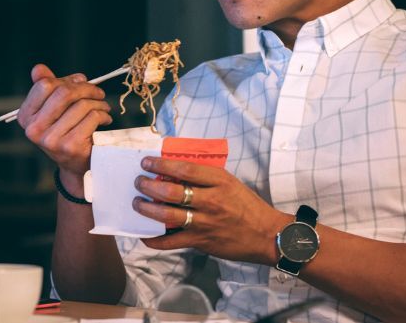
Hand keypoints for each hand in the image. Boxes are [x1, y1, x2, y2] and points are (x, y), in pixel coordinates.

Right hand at [16, 64, 112, 180]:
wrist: (74, 164)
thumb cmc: (64, 130)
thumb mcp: (52, 109)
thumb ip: (46, 88)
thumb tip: (38, 68)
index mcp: (26, 117)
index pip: (44, 85)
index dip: (66, 80)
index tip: (80, 82)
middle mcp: (34, 129)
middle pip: (64, 93)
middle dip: (86, 88)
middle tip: (98, 92)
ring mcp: (52, 140)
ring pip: (82, 105)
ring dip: (98, 102)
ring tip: (103, 107)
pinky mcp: (70, 146)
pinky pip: (92, 118)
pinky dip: (103, 114)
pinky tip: (104, 119)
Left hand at [132, 157, 291, 264]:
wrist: (267, 235)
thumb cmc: (247, 206)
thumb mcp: (230, 183)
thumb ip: (206, 177)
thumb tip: (175, 171)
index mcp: (219, 181)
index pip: (183, 169)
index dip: (161, 165)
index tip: (146, 162)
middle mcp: (211, 201)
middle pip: (171, 192)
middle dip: (148, 186)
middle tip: (139, 182)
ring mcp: (205, 223)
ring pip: (167, 215)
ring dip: (147, 209)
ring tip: (138, 203)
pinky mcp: (201, 241)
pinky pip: (172, 242)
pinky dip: (155, 239)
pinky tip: (145, 235)